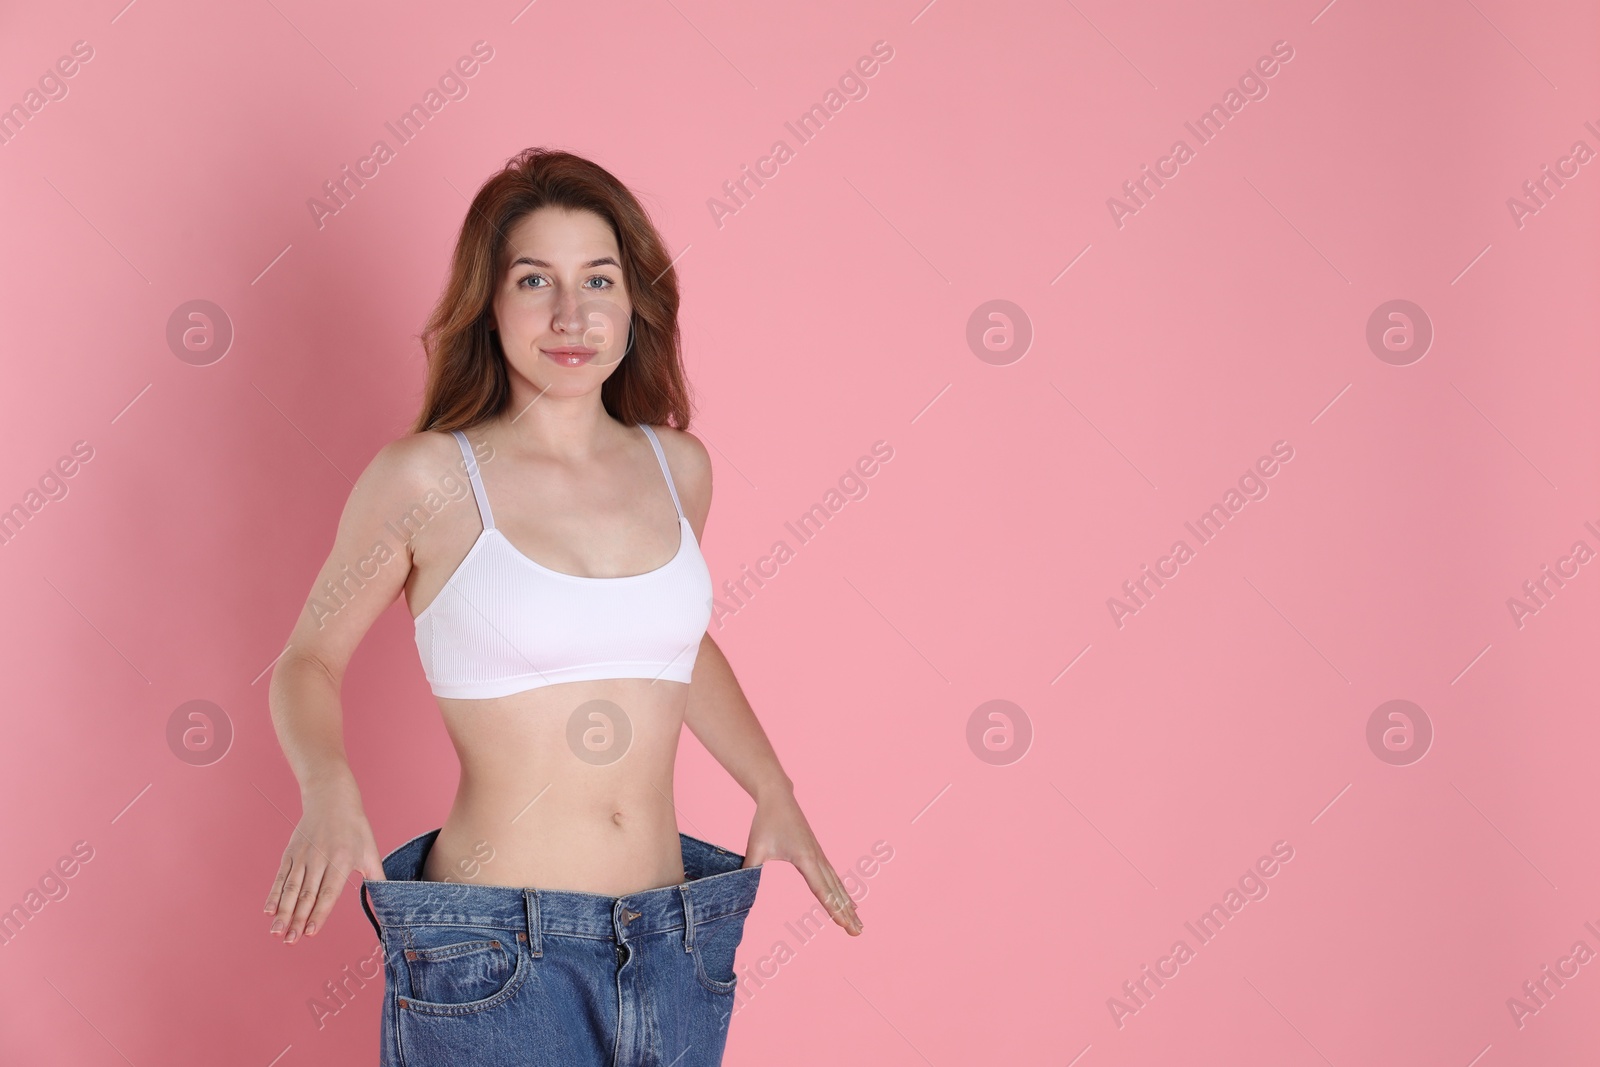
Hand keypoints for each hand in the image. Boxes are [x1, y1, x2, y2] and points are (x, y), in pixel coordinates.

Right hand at [265, 783, 383, 943]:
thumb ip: (376, 877)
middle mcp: (320, 858)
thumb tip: (389, 899)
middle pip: (307, 894)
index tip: (310, 932)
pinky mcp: (290, 853)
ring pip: (291, 888)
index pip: (328, 892)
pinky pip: (280, 877)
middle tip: (290, 941)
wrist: (331, 798)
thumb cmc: (355, 827)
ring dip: (282, 911)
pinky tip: (268, 911)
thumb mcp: (370, 851)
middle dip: (297, 919)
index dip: (319, 913)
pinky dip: (273, 894)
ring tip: (276, 932)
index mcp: (342, 859)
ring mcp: (303, 856)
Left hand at [742, 788, 863, 935]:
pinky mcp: (818, 853)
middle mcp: (817, 858)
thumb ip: (749, 870)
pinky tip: (850, 902)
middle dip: (846, 913)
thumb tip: (738, 891)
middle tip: (858, 933)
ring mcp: (820, 855)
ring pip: (838, 885)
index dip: (833, 909)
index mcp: (805, 858)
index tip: (844, 924)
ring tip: (859, 923)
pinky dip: (843, 891)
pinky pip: (834, 877)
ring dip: (848, 905)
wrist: (778, 797)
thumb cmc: (766, 821)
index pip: (821, 890)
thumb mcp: (755, 847)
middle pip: (835, 891)